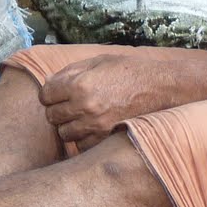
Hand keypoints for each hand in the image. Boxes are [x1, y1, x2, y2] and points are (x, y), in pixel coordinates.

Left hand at [39, 50, 206, 151]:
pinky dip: (84, 138)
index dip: (50, 94)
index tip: (57, 93)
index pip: (45, 95)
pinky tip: (94, 127)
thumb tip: (48, 82)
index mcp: (79, 84)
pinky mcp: (107, 140)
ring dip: (70, 125)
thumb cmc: (129, 70)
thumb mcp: (98, 61)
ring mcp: (96, 126)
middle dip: (58, 110)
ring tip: (83, 115)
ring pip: (65, 133)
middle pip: (52, 116)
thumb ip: (70, 71)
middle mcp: (84, 107)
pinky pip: (82, 145)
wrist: (161, 88)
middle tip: (71, 104)